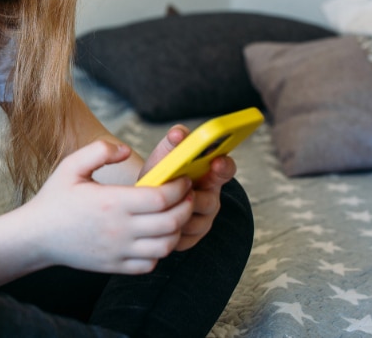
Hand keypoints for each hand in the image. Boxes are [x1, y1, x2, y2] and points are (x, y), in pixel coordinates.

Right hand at [20, 139, 193, 274]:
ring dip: (176, 231)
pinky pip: (150, 264)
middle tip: (186, 195)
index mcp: (112, 201)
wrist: (36, 236)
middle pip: (171, 222)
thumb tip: (126, 149)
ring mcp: (119, 250)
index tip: (182, 179)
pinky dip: (159, 251)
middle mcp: (119, 229)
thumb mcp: (71, 165)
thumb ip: (99, 150)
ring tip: (173, 216)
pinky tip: (153, 236)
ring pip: (165, 246)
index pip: (161, 197)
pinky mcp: (115, 266)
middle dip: (186, 207)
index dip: (179, 187)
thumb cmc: (55, 198)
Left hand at [140, 125, 237, 250]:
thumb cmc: (159, 174)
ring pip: (195, 222)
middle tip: (182, 192)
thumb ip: (173, 144)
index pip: (226, 169)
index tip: (216, 161)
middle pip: (210, 201)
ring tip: (161, 206)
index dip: (224, 166)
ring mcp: (203, 219)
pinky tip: (158, 221)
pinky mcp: (192, 238)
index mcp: (209, 174)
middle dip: (195, 197)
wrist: (145, 200)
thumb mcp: (164, 157)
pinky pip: (184, 238)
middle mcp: (211, 197)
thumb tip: (178, 134)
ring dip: (177, 214)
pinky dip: (169, 230)